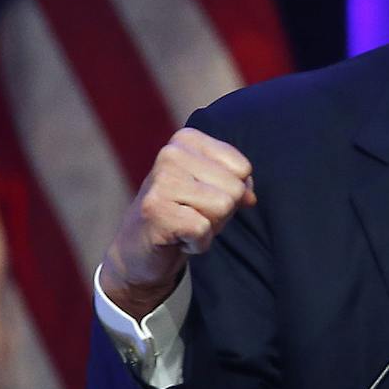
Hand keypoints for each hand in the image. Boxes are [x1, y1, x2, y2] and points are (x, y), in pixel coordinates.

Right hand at [99, 127, 255, 319]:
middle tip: (193, 215)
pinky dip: (197, 243)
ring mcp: (161, 181)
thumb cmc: (183, 213)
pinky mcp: (155, 211)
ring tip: (185, 225)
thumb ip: (238, 184)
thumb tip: (249, 198)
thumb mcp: (213, 189)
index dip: (232, 192)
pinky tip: (177, 238)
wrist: (138, 249)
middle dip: (222, 212)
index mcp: (187, 140)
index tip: (204, 198)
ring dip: (210, 227)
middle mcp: (171, 154)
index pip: (242, 168)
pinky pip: (203, 230)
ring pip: (223, 207)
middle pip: (235, 189)